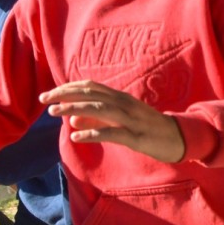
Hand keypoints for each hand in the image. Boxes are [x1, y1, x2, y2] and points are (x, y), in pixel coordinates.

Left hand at [40, 80, 184, 163]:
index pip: (90, 87)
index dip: (68, 88)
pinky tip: (76, 136)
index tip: (49, 94)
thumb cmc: (147, 128)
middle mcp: (124, 103)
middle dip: (65, 95)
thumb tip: (71, 119)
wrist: (179, 138)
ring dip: (75, 108)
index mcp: (120, 98)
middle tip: (44, 100)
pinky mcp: (136, 136)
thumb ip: (96, 119)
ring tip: (55, 112)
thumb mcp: (119, 122)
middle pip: (91, 94)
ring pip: (99, 109)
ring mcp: (131, 119)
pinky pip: (112, 133)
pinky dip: (92, 133)